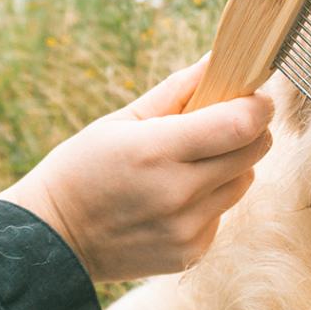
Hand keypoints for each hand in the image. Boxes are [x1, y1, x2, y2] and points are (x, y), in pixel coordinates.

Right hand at [0, 58, 273, 282]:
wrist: (52, 241)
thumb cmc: (84, 168)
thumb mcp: (122, 119)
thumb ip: (179, 88)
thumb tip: (222, 57)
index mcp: (158, 150)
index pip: (241, 124)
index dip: (258, 106)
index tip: (254, 97)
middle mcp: (178, 192)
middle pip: (254, 151)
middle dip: (252, 130)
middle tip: (229, 123)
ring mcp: (187, 228)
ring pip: (244, 181)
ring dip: (233, 165)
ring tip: (194, 162)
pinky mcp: (192, 253)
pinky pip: (224, 212)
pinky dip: (212, 199)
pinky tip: (177, 198)